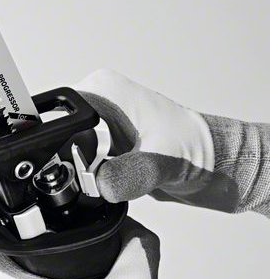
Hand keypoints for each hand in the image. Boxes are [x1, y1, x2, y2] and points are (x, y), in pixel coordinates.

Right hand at [75, 69, 269, 215]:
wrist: (221, 168)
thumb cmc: (200, 150)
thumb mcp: (160, 162)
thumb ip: (127, 174)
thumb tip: (99, 184)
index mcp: (105, 91)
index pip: (57, 117)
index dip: (61, 147)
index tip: (84, 166)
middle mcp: (99, 107)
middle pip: (58, 142)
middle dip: (76, 167)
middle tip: (108, 177)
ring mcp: (102, 131)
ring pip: (69, 161)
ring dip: (88, 179)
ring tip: (122, 179)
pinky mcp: (109, 153)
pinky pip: (85, 174)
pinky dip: (96, 187)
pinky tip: (119, 187)